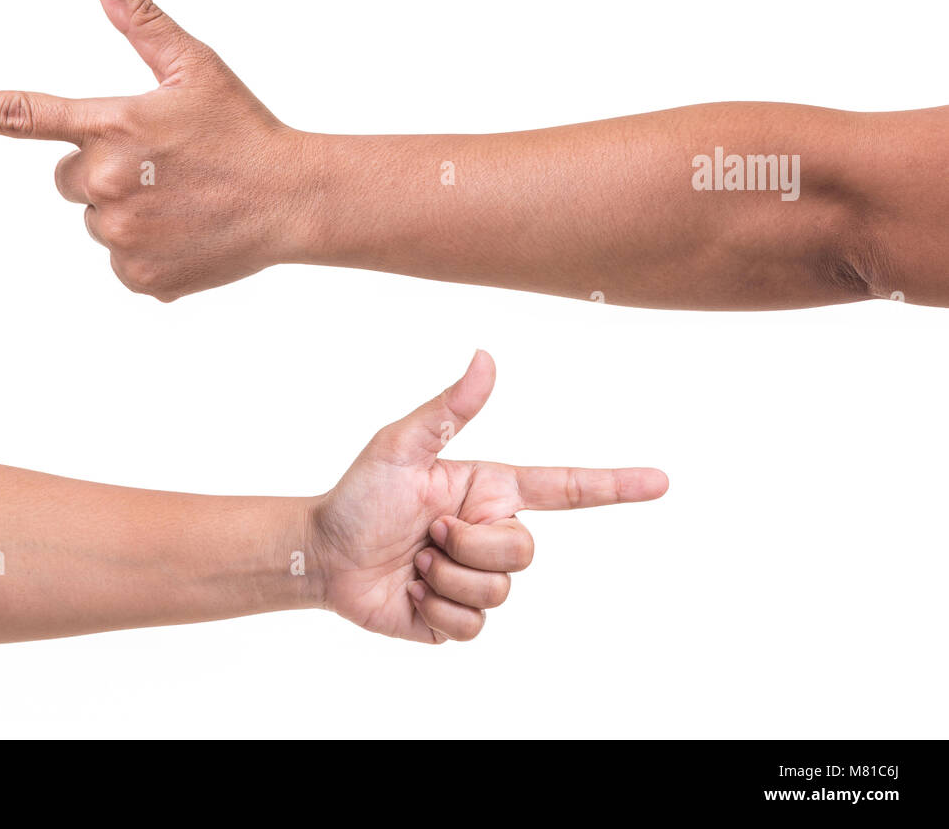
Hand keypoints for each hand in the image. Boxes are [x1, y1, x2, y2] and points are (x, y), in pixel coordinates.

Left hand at [0, 0, 305, 300]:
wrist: (293, 200)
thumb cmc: (243, 129)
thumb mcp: (195, 67)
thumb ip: (141, 21)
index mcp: (114, 125)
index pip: (25, 115)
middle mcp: (108, 182)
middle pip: (69, 181)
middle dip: (103, 173)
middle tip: (162, 169)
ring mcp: (122, 235)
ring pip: (97, 222)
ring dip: (128, 213)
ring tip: (182, 203)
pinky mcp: (139, 277)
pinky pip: (120, 264)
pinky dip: (147, 252)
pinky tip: (187, 234)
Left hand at [311, 351, 668, 642]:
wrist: (322, 556)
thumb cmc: (358, 495)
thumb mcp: (400, 445)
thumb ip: (449, 407)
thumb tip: (486, 356)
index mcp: (489, 490)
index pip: (565, 490)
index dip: (614, 486)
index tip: (661, 481)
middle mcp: (490, 533)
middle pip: (524, 551)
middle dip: (471, 545)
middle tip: (427, 531)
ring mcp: (475, 578)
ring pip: (499, 592)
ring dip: (445, 578)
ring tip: (414, 561)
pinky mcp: (456, 618)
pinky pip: (472, 627)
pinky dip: (435, 610)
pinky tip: (410, 591)